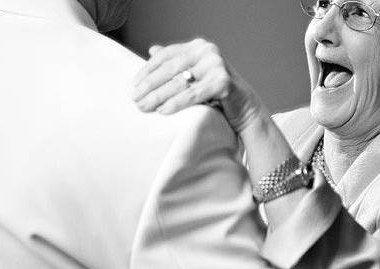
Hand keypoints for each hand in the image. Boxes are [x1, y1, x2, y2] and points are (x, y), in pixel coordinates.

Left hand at [132, 38, 267, 135]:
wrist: (245, 110)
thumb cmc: (218, 95)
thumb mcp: (195, 76)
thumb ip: (177, 62)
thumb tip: (152, 50)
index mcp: (199, 47)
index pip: (166, 55)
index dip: (147, 70)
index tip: (134, 85)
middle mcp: (208, 52)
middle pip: (170, 69)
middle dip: (149, 85)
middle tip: (135, 99)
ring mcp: (217, 66)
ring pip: (179, 82)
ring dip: (158, 96)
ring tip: (144, 107)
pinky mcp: (223, 83)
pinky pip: (192, 94)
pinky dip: (176, 104)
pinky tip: (162, 111)